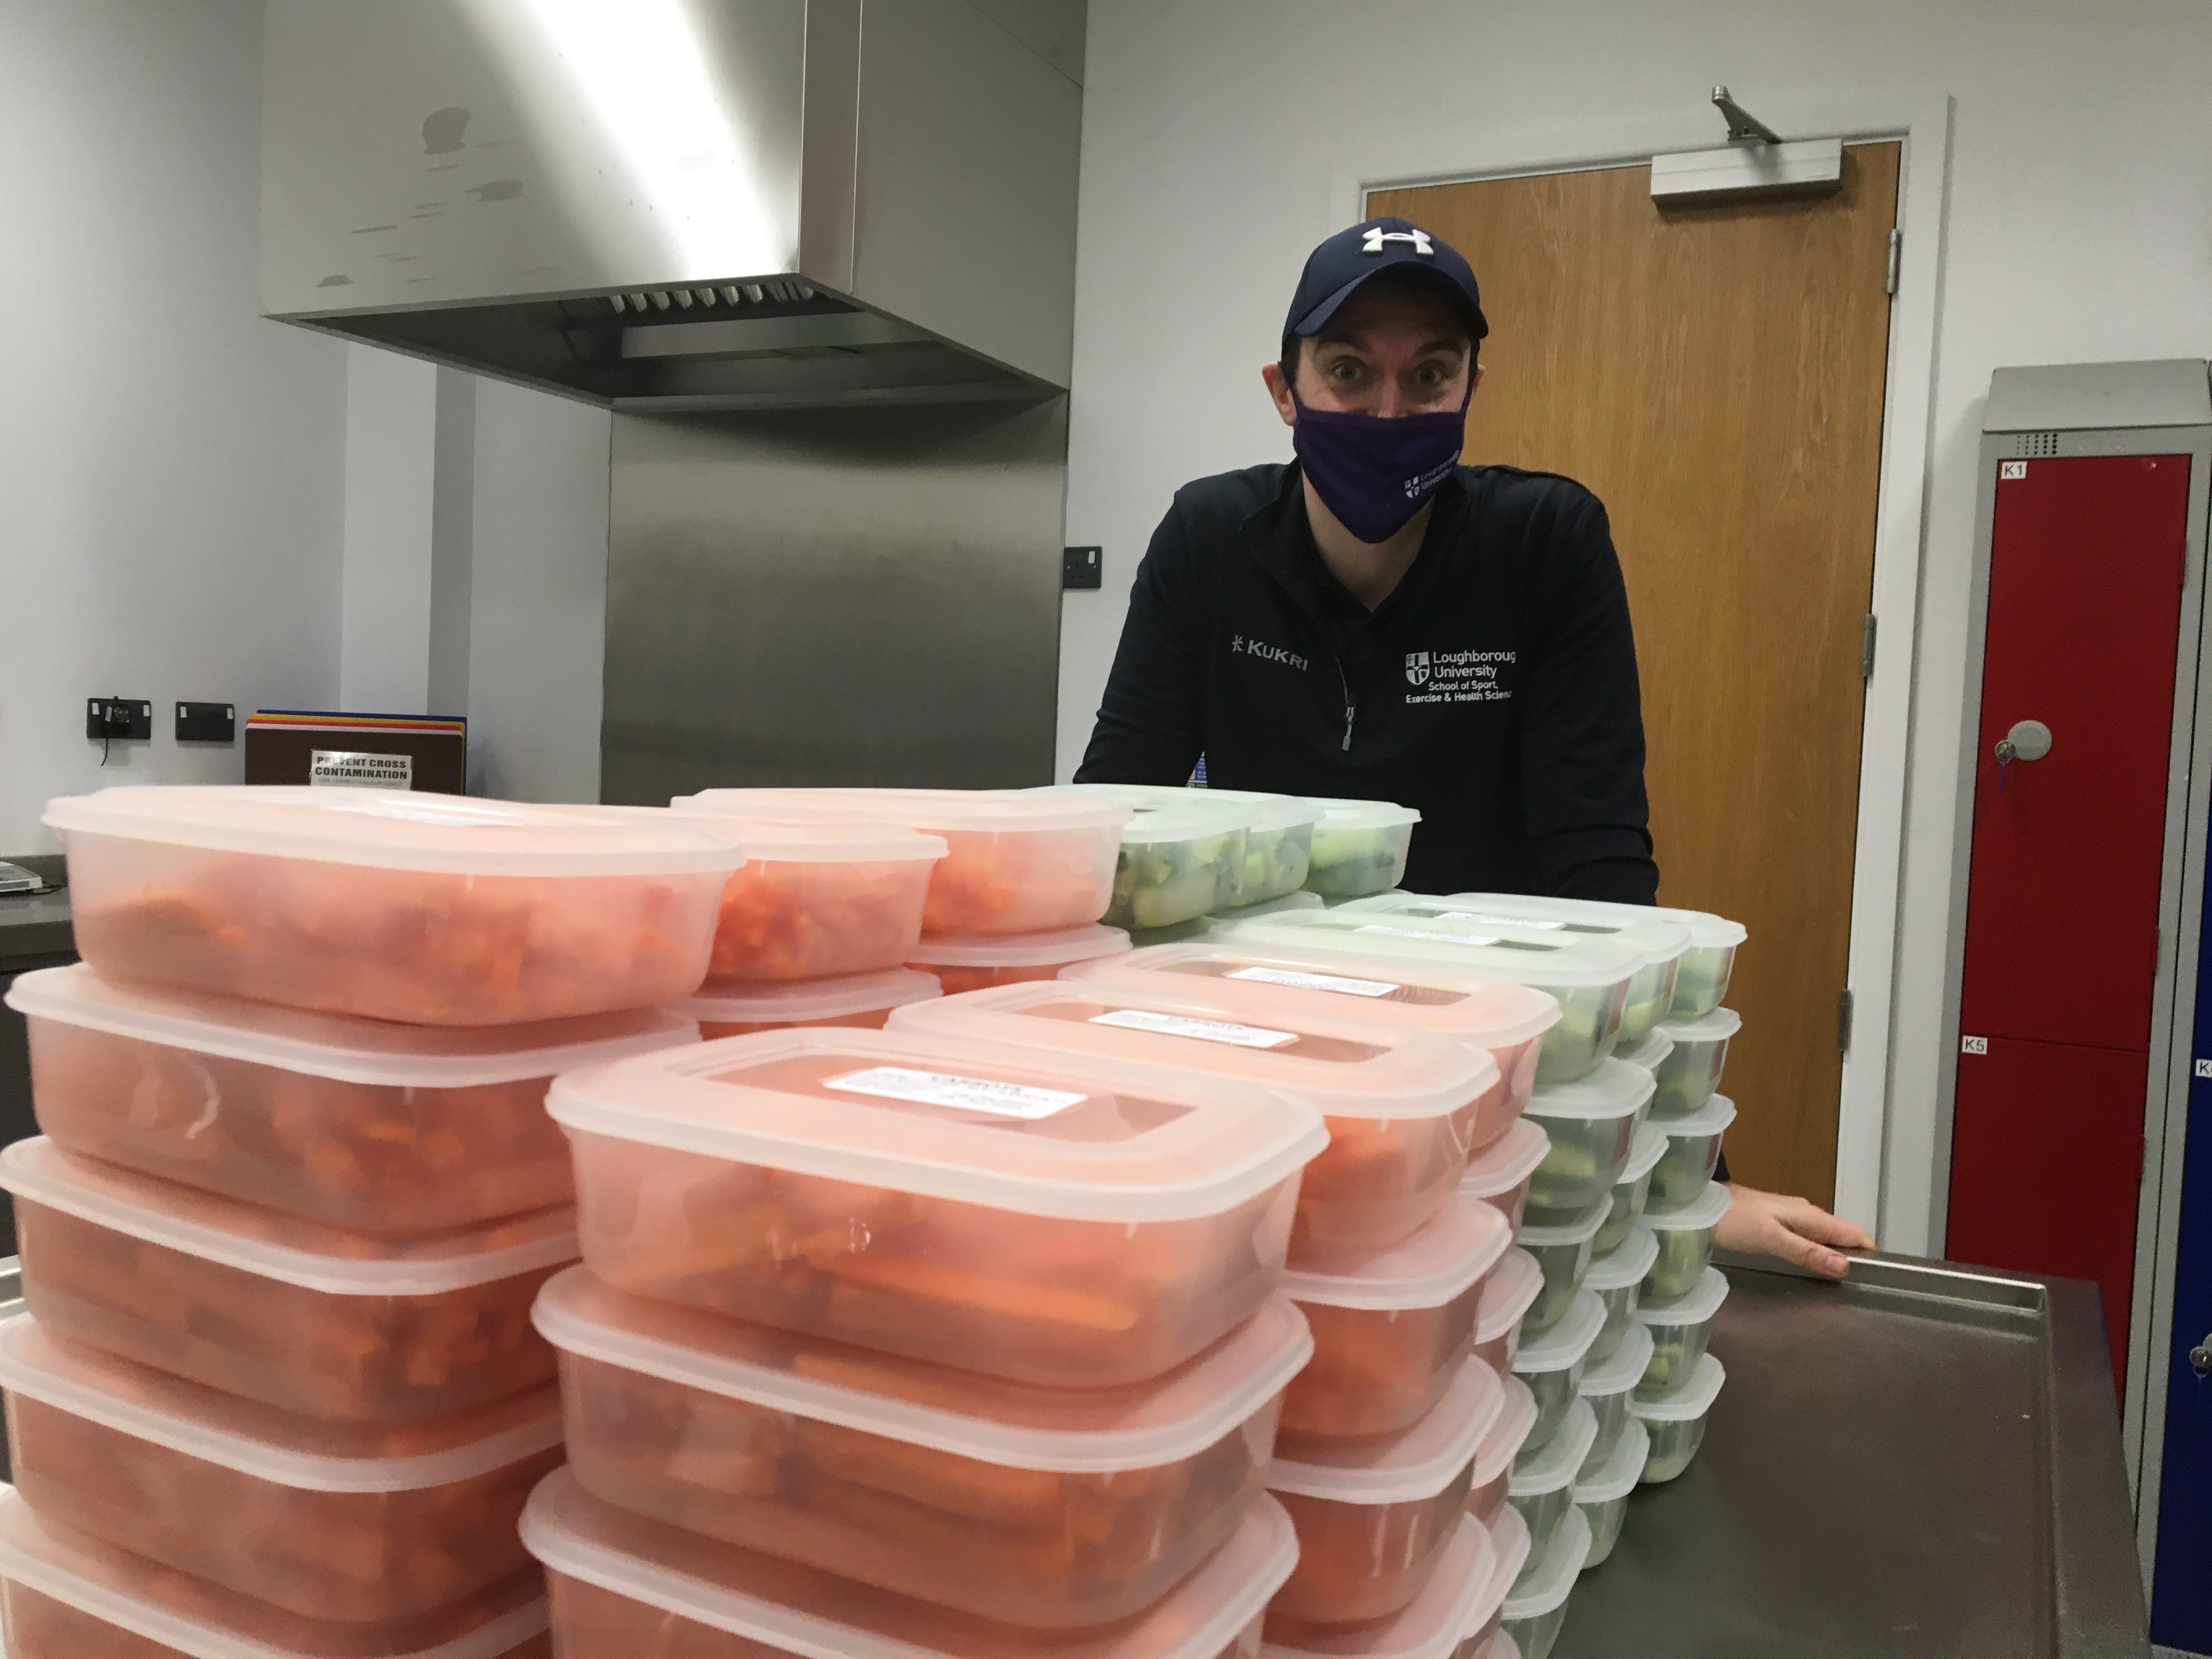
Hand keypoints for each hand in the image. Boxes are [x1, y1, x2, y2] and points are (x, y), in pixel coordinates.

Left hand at [1713, 1182, 1872, 1278]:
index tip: (1872, 1278)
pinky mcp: (1778, 1223)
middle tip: (1855, 1287)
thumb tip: (1843, 1265)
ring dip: (1833, 1256)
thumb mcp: (1771, 1239)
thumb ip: (1806, 1252)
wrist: (1701, 1203)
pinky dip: (1815, 1252)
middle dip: (1852, 1257)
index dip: (1867, 1254)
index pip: (1854, 1233)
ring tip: (1836, 1282)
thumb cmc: (1732, 1219)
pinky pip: (1808, 1239)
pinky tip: (1809, 1266)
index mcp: (1809, 1216)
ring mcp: (1791, 1217)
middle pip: (1842, 1236)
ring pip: (1825, 1237)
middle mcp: (1805, 1214)